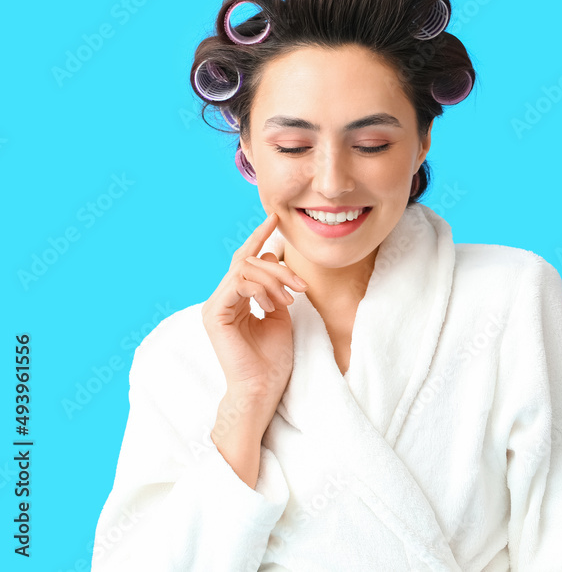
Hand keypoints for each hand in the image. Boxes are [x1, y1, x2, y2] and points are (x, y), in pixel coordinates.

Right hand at [201, 212, 306, 426]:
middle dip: (279, 267)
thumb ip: (275, 288)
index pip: (245, 259)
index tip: (275, 218)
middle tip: (301, 286)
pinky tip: (275, 304)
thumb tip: (274, 260)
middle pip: (248, 261)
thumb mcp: (280, 315)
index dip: (259, 236)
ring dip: (274, 279)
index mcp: (236, 299)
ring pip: (245, 269)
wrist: (263, 388)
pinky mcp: (214, 314)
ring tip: (291, 299)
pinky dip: (261, 288)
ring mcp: (215, 306)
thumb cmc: (273, 359)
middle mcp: (222, 299)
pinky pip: (238, 283)